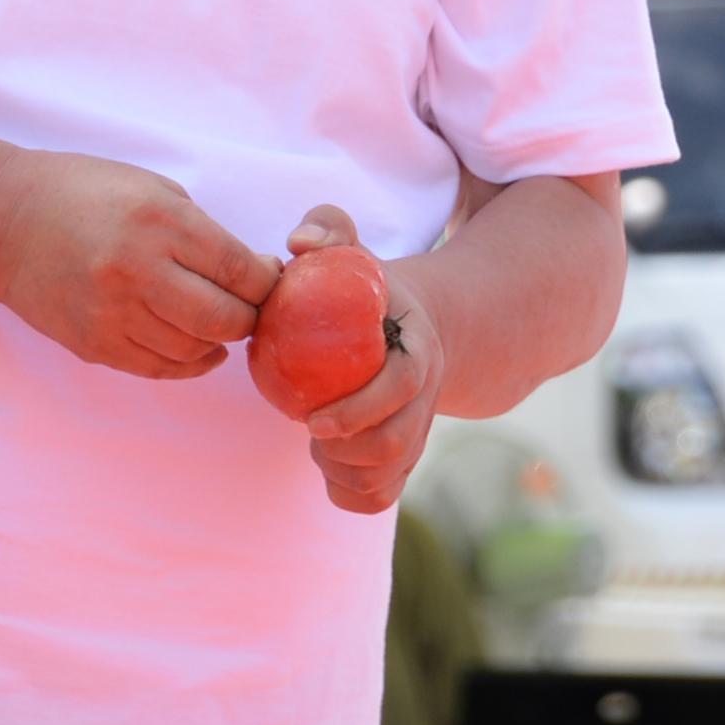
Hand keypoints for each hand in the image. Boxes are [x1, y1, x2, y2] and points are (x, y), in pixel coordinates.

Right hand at [0, 149, 279, 379]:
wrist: (7, 222)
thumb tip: (258, 274)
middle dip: (250, 317)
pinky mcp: (93, 345)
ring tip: (220, 321)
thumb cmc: (88, 194)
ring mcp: (112, 314)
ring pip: (195, 349)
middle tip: (251, 306)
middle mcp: (137, 271)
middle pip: (225, 319)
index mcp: (159, 223)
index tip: (270, 278)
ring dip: (219, 340)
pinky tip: (199, 346)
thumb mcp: (155, 190)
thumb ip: (205, 233)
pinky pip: (160, 368)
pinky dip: (190, 362)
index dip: (267, 282)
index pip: (240, 270)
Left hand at [285, 205, 446, 514]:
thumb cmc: (363, 285)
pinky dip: (349, 493)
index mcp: (418, 346)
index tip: (310, 420)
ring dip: (343, 471)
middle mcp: (426, 393)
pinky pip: (380, 497)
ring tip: (318, 442)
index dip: (360, 408)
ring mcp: (418, 428)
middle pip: (398, 444)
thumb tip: (298, 245)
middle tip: (310, 429)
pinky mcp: (404, 458)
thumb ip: (327, 227)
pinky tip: (328, 465)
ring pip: (388, 477)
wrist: (407, 325)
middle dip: (346, 449)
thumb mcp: (351, 248)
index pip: (402, 384)